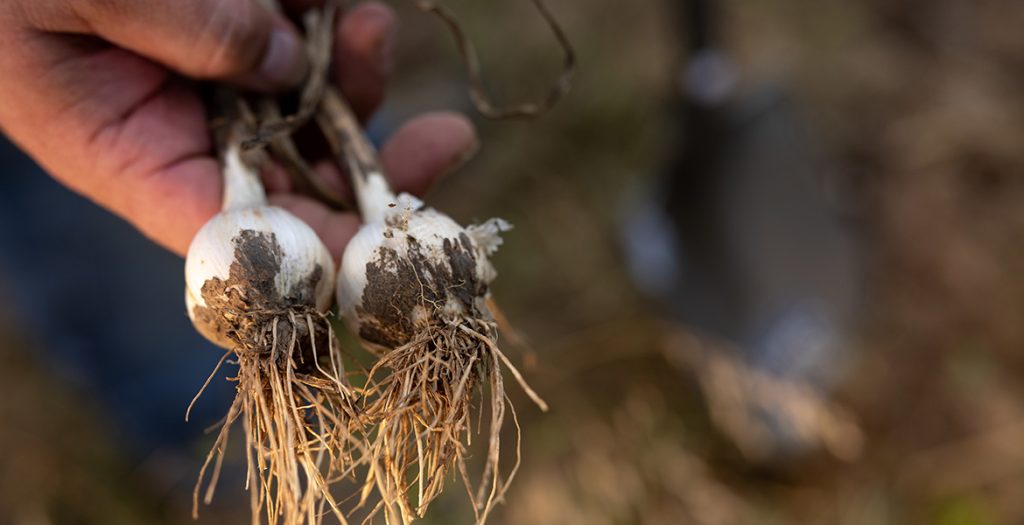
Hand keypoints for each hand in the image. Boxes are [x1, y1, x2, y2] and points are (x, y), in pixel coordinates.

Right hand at [0, 0, 476, 260]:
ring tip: (365, 20)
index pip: (235, 236)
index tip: (392, 241)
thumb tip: (283, 65)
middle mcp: (181, 133)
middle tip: (449, 140)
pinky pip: (300, 45)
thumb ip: (182, 29)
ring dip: (356, 74)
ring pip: (313, 109)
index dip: (319, 251)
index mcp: (129, 154)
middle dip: (377, 167)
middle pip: (300, 182)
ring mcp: (213, 84)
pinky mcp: (233, 34)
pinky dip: (327, 23)